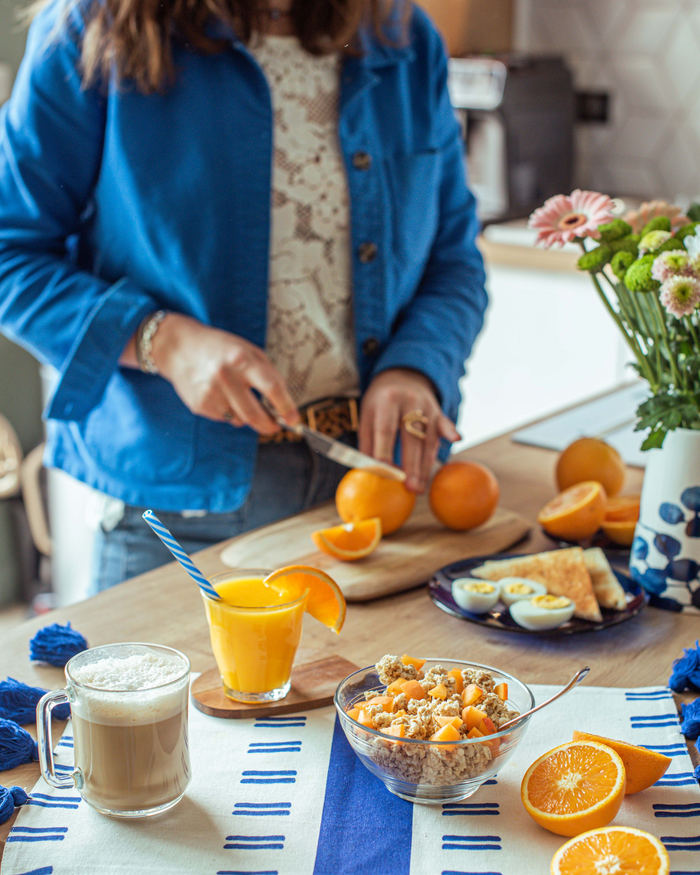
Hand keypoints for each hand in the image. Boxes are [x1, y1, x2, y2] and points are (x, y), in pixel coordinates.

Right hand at [147, 314, 298, 434]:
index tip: (294, 419)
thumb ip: (267, 373)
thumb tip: (284, 403)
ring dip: (247, 416)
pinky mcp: (200, 405)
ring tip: (238, 396)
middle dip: (270, 426)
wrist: (179, 348)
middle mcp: (226, 377)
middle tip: (276, 426)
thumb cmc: (220, 348)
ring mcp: (211, 393)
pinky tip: (221, 395)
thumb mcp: (248, 350)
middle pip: (255, 414)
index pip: (272, 387)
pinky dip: (229, 412)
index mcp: (242, 360)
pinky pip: (224, 418)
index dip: (286, 406)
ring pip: (240, 419)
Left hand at [359, 368, 459, 491]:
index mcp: (386, 401)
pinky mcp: (439, 411)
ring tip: (420, 488)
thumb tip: (368, 473)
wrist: (403, 376)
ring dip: (425, 466)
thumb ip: (367, 443)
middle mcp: (409, 401)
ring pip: (428, 439)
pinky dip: (450, 432)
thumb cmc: (380, 403)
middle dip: (411, 465)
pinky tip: (456, 439)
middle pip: (411, 437)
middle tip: (410, 488)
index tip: (386, 474)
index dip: (385, 451)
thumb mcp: (367, 416)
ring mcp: (427, 405)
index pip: (386, 429)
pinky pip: (444, 426)